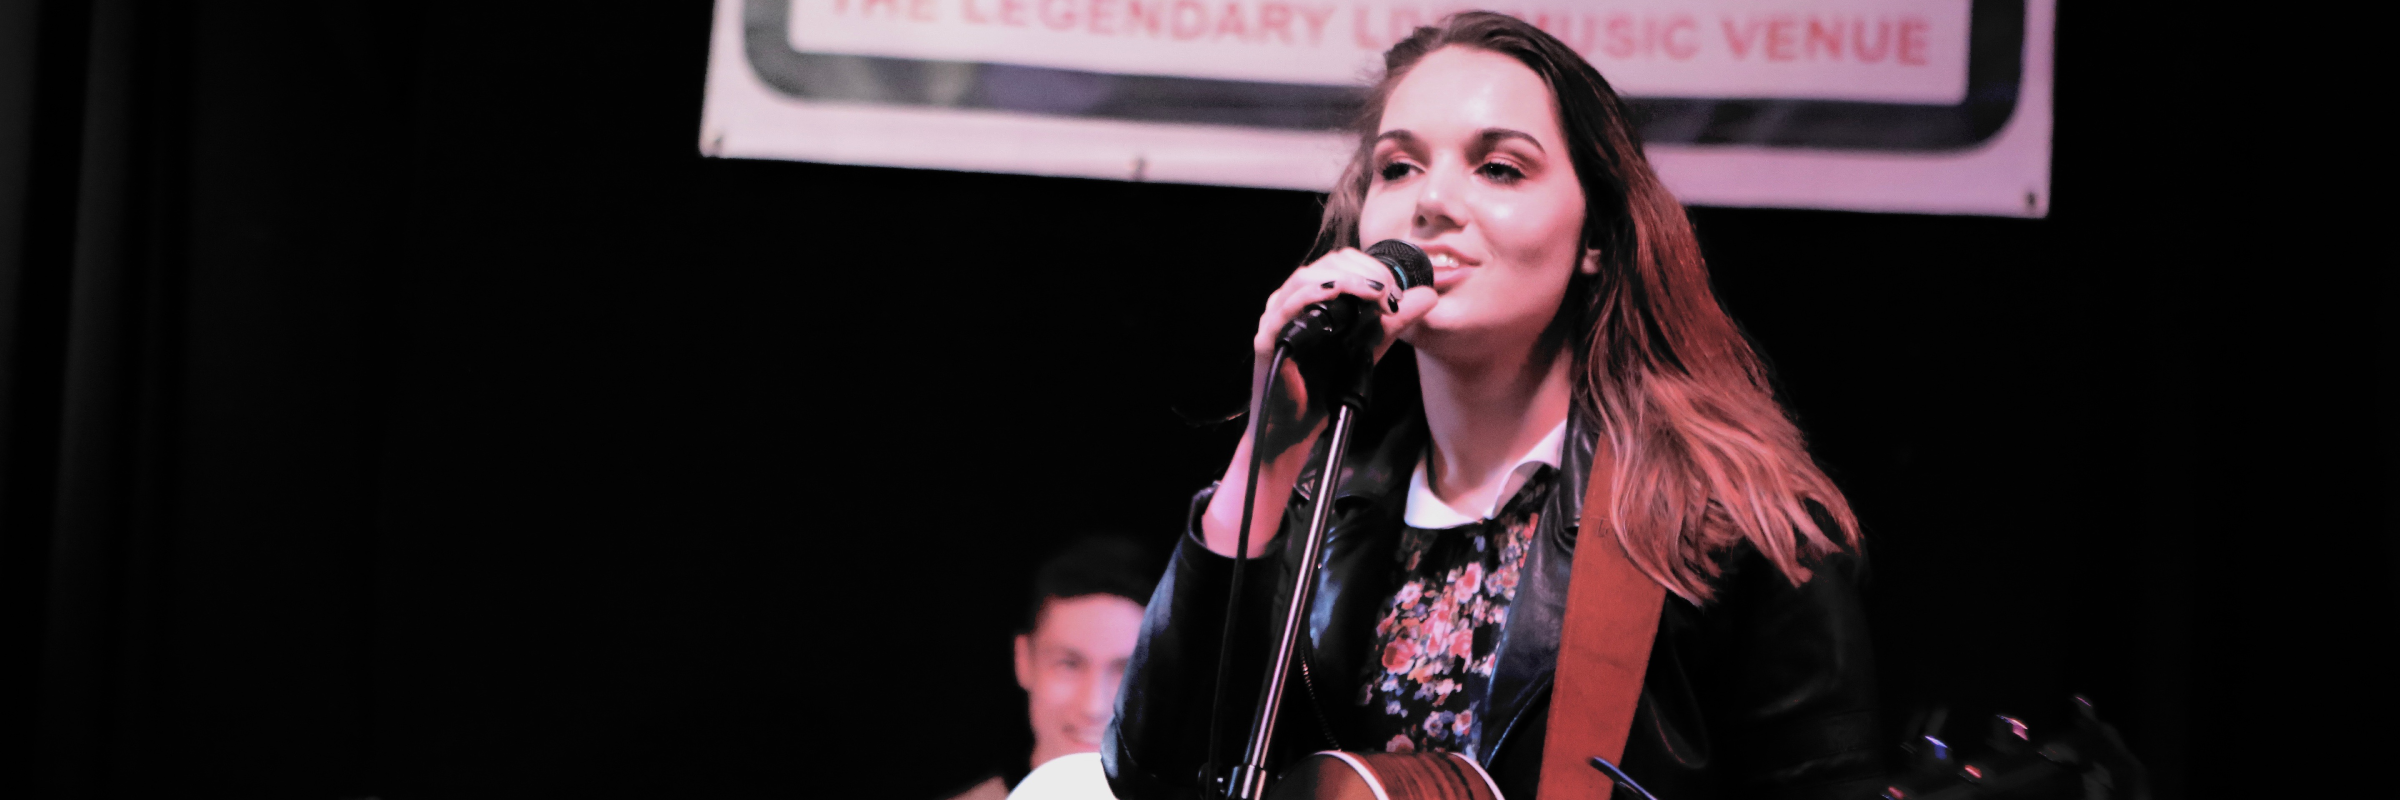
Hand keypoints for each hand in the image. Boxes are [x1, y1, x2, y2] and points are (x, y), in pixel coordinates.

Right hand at [1200, 249, 1436, 557]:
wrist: (1295, 434)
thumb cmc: (1325, 390)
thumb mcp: (1369, 349)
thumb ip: (1395, 322)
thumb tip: (1428, 295)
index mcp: (1312, 300)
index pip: (1339, 263)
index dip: (1370, 266)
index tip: (1396, 287)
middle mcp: (1290, 303)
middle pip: (1325, 264)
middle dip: (1363, 270)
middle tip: (1390, 291)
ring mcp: (1276, 319)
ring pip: (1306, 278)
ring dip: (1345, 279)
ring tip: (1376, 292)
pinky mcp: (1269, 339)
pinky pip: (1286, 307)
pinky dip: (1314, 294)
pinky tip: (1339, 293)